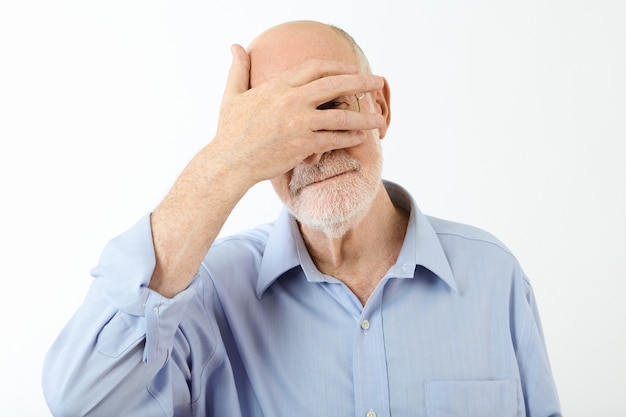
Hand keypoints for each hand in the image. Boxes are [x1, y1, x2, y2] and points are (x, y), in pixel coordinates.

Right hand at [211, 44, 385, 187]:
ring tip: (378, 118)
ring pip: (340, 116)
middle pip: (335, 85)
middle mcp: (292, 100)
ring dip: (363, 116)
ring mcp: (299, 123)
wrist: (230, 162)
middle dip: (361, 82)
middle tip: (379, 82)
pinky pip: (333, 139)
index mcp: (278, 86)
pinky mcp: (303, 145)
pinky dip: (349, 138)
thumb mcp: (232, 95)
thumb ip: (239, 69)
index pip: (315, 67)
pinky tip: (360, 137)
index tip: (353, 70)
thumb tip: (235, 47)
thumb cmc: (230, 131)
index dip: (337, 67)